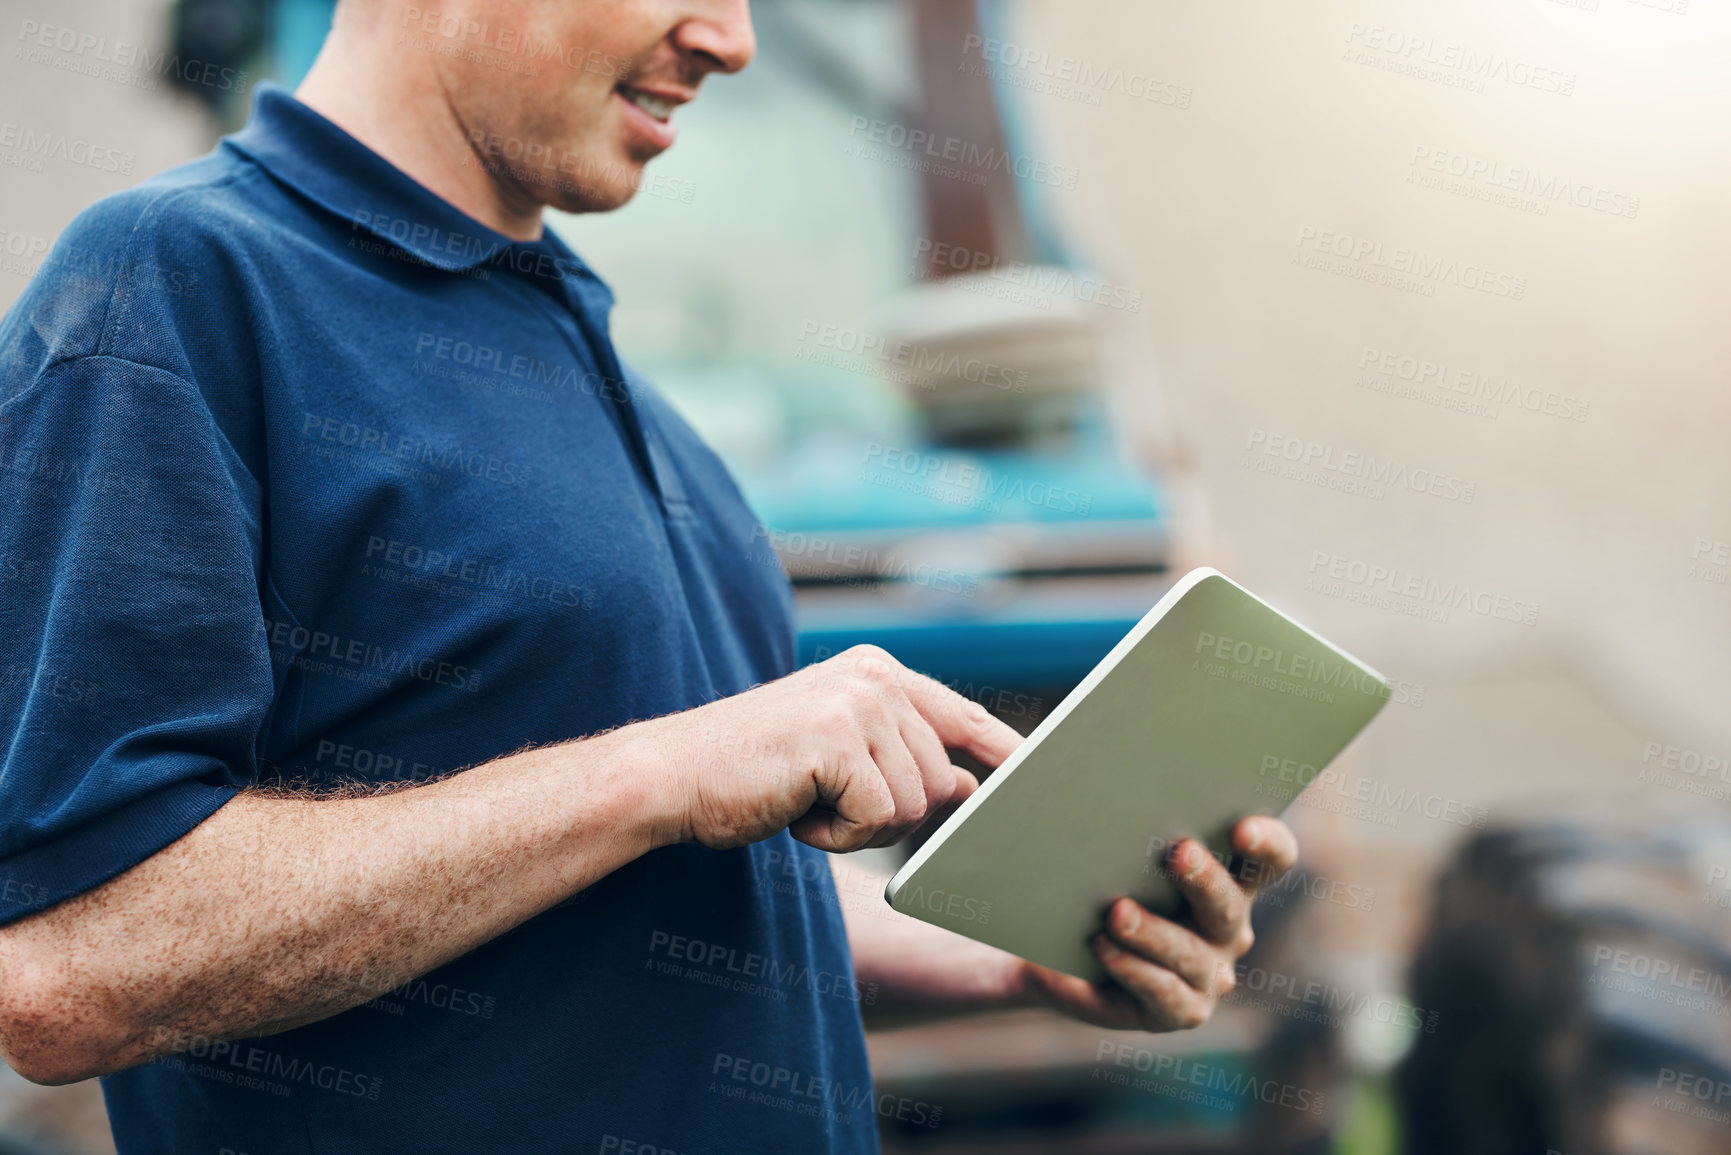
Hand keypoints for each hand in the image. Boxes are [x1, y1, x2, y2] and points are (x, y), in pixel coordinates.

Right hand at [631, 644, 1022, 851]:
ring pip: (915, 805)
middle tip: (825, 804)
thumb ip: (902, 758)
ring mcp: (857, 706)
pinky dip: (838, 838)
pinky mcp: (836, 742)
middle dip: (890, 814)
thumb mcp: (839, 757)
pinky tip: (796, 814)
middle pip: (942, 779)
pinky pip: (879, 820)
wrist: (674, 777)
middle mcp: (874, 679)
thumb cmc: (753, 774)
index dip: (1006, 753)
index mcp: (877, 672)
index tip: (1045, 777)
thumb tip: (973, 783)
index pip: (964, 715)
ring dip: (860, 827)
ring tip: (805, 802)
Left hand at [1017, 816, 1298, 1031]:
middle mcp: (1228, 929)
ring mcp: (1207, 975)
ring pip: (1188, 954)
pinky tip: (1099, 948)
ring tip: (1116, 912)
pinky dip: (1128, 970)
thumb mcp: (1105, 844)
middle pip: (1229, 904)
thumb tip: (1072, 768)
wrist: (1051, 948)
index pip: (1270, 858)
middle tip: (1178, 853)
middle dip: (1204, 879)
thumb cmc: (1092, 879)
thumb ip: (1114, 815)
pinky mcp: (1175, 1012)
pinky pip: (1161, 994)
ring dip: (1153, 932)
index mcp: (1229, 879)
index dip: (1267, 843)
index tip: (1242, 826)